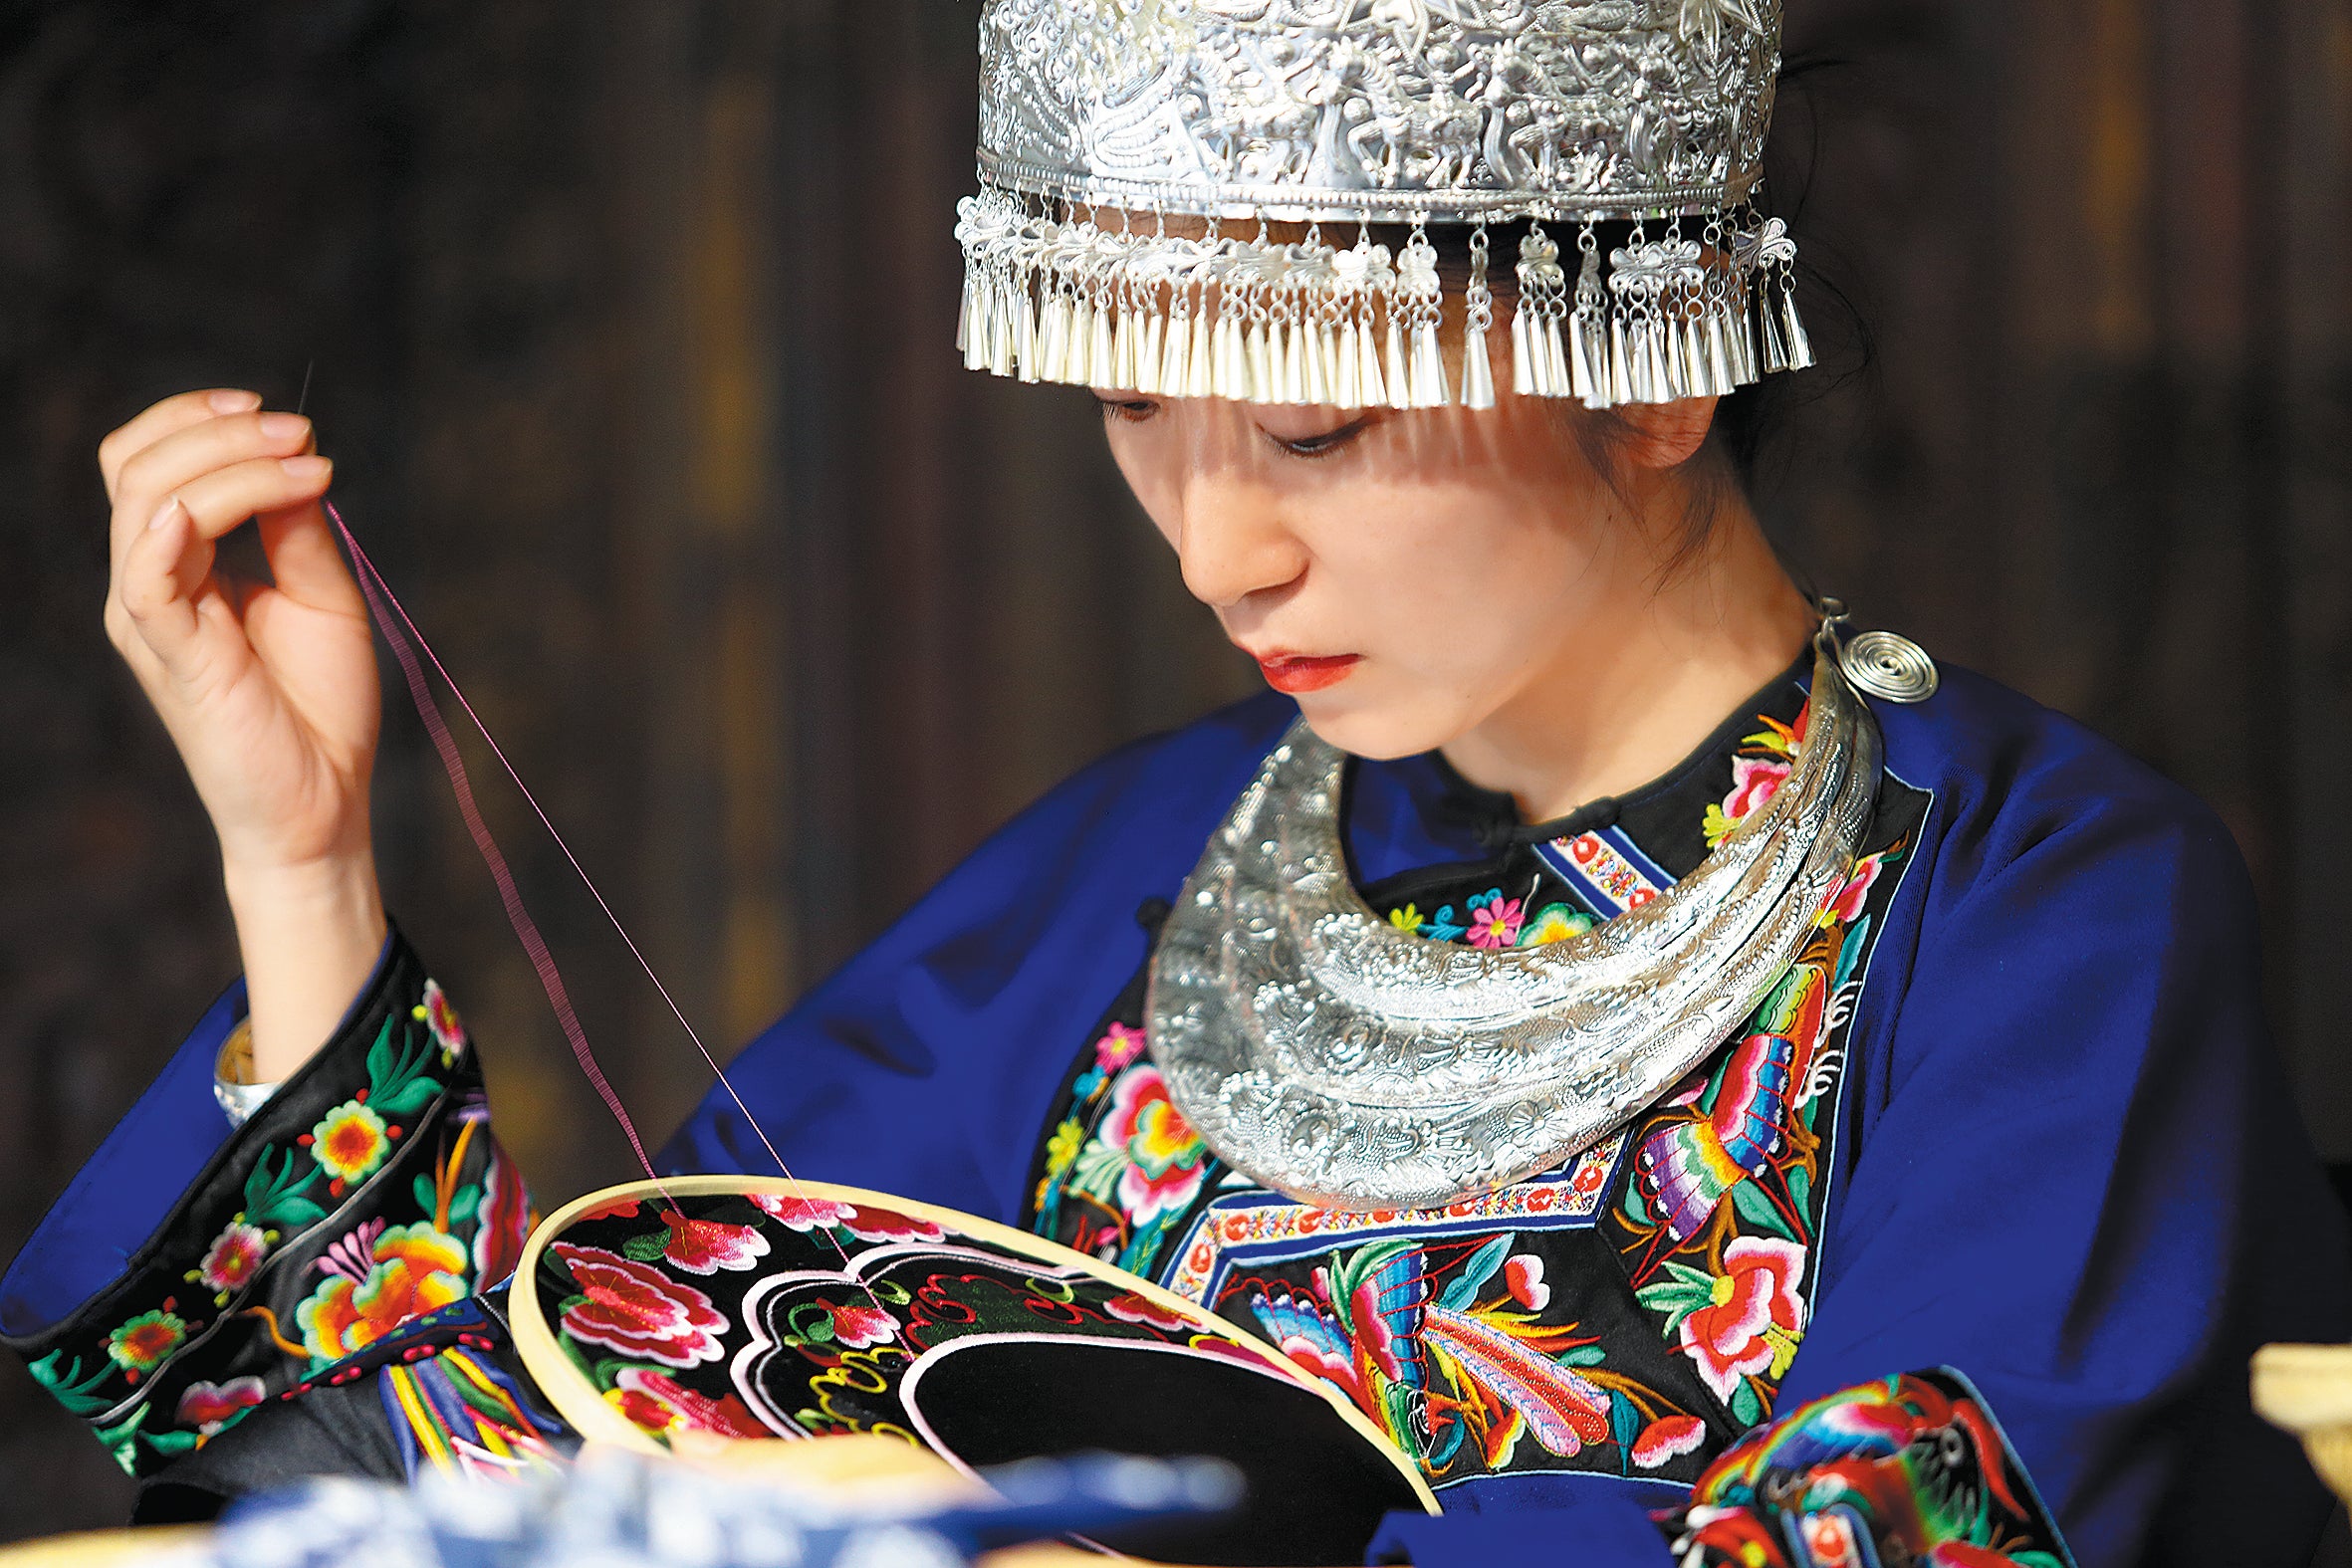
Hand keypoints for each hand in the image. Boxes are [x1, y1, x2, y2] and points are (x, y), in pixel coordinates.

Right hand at [101, 389, 388, 1076]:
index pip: (151, 463)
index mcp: (180, 565)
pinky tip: (242, 497)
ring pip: (146, 501)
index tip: (286, 420)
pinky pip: (148, 572)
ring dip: (229, 465)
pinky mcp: (170, 652)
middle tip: (300, 435)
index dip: (202, 422)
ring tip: (306, 464)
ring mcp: (151, 616)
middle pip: (137, 465)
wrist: (323, 803)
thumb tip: (297, 456)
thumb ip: (298, 529)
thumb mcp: (321, 596)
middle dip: (217, 431)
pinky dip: (184, 520)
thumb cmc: (317, 708)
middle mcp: (149, 582)